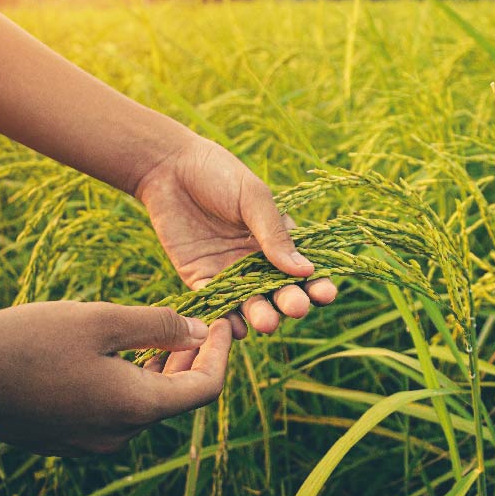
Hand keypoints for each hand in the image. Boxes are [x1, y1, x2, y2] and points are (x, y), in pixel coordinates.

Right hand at [0, 301, 230, 455]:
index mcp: (135, 408)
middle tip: (197, 324)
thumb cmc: (31, 340)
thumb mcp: (104, 320)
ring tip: (162, 337)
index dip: (222, 354)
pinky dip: (131, 384)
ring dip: (161, 371)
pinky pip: (115, 413)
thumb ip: (159, 326)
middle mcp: (117, 435)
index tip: (223, 322)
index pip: (205, 390)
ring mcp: (89, 442)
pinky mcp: (65, 438)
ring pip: (145, 406)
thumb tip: (201, 331)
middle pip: (176, 399)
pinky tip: (121, 356)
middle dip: (192, 360)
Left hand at [135, 133, 336, 337]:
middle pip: (280, 290)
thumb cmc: (219, 174)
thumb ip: (274, 234)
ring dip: (261, 315)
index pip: (304, 266)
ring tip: (267, 322)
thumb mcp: (253, 198)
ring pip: (251, 302)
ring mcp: (230, 271)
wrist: (168, 167)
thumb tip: (307, 270)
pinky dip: (228, 318)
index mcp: (277, 238)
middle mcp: (258, 260)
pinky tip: (237, 328)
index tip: (326, 293)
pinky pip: (218, 303)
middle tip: (295, 308)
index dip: (317, 282)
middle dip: (291, 301)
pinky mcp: (201, 279)